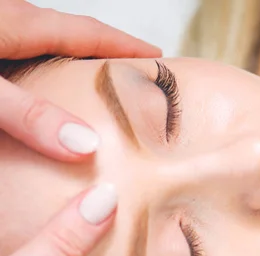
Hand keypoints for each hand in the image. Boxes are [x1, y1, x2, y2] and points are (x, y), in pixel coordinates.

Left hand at [0, 0, 160, 159]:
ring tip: (94, 86)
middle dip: (105, 54)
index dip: (125, 46)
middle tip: (133, 76)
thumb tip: (87, 145)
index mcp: (17, 23)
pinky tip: (40, 88)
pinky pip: (22, 53)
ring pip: (44, 43)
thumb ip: (31, 114)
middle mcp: (8, 18)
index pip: (87, 33)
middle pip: (70, 36)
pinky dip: (44, 67)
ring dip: (73, 62)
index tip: (157, 58)